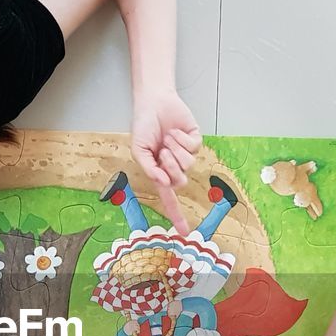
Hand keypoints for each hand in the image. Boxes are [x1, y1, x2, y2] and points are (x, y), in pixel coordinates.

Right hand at [131, 91, 201, 233]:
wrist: (153, 103)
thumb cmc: (143, 127)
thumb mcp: (139, 151)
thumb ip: (149, 169)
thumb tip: (165, 183)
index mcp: (160, 173)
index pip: (169, 199)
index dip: (177, 216)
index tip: (184, 233)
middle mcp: (175, 167)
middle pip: (179, 181)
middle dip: (170, 165)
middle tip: (162, 150)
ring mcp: (186, 155)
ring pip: (187, 164)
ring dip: (174, 148)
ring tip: (167, 137)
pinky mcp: (195, 142)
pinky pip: (193, 148)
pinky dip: (181, 138)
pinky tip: (175, 131)